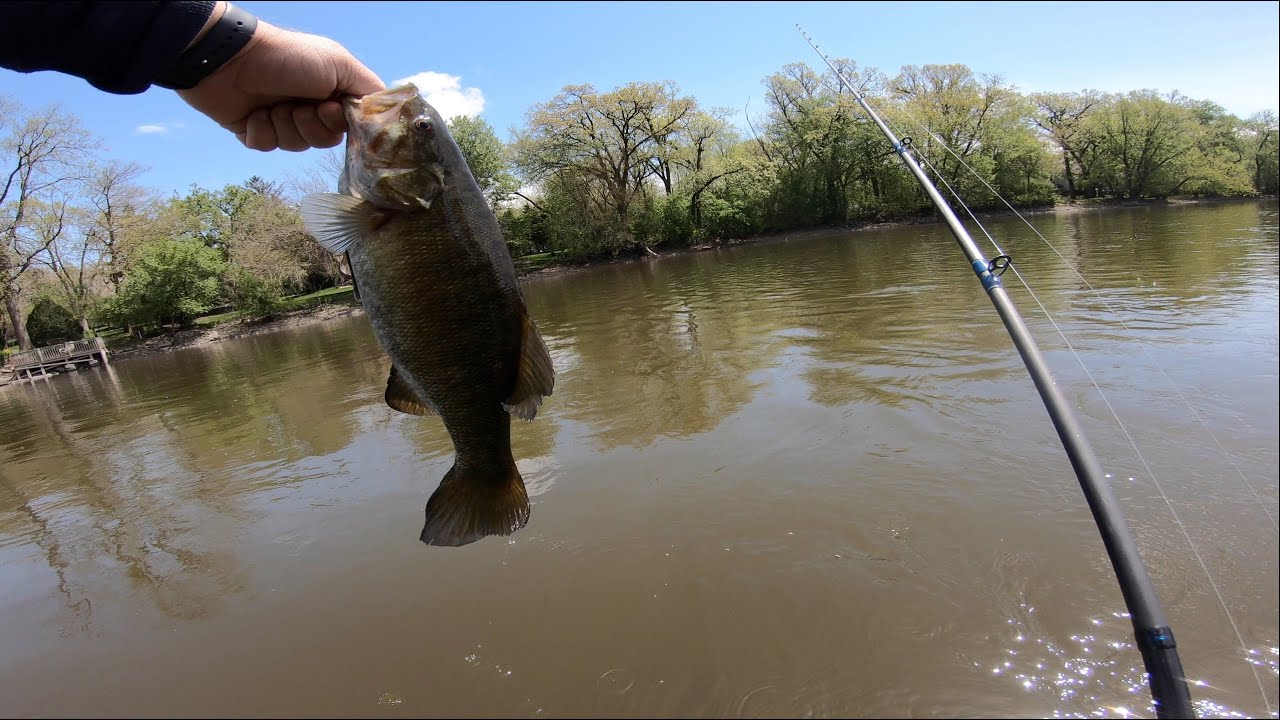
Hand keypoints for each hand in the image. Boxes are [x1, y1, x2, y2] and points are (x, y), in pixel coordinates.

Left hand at [175, 5, 384, 151]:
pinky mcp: (256, 130)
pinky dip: (261, 131)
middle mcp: (309, 106)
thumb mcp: (339, 64)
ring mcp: (282, 119)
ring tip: (272, 106)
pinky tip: (253, 113)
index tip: (330, 108)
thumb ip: (369, 90)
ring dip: (284, 126)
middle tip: (298, 106)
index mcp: (331, 92)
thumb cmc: (287, 57)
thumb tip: (384, 116)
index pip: (352, 125)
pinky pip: (267, 147)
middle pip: (326, 140)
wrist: (230, 60)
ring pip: (296, 146)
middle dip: (311, 126)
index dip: (342, 124)